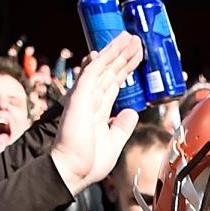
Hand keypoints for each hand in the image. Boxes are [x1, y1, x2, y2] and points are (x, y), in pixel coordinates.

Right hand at [49, 32, 143, 193]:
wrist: (73, 172)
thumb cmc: (88, 164)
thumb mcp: (113, 143)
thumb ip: (122, 127)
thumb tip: (132, 113)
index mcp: (98, 113)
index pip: (113, 86)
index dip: (124, 72)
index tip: (135, 60)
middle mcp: (91, 102)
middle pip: (110, 73)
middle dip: (123, 57)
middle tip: (136, 42)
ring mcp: (84, 98)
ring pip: (102, 68)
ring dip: (116, 51)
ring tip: (129, 38)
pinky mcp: (80, 97)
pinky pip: (93, 72)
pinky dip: (103, 59)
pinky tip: (113, 47)